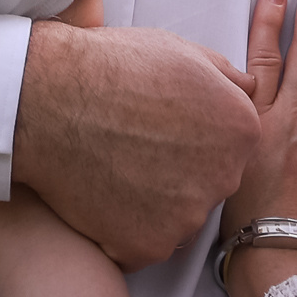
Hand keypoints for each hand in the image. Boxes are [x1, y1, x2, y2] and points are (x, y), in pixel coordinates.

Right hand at [12, 21, 258, 270]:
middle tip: (132, 148)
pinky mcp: (146, 246)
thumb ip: (225, 76)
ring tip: (111, 170)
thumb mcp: (178, 50)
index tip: (159, 128)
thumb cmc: (110, 66)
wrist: (50, 97)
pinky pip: (140, 247)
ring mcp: (185, 218)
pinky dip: (120, 231)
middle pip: (205, 186)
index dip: (192, 137)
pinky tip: (98, 197)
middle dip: (176, 173)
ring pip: (175, 220)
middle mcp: (224, 178)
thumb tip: (247, 89)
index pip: (229, 148)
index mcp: (239, 129)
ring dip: (150, 205)